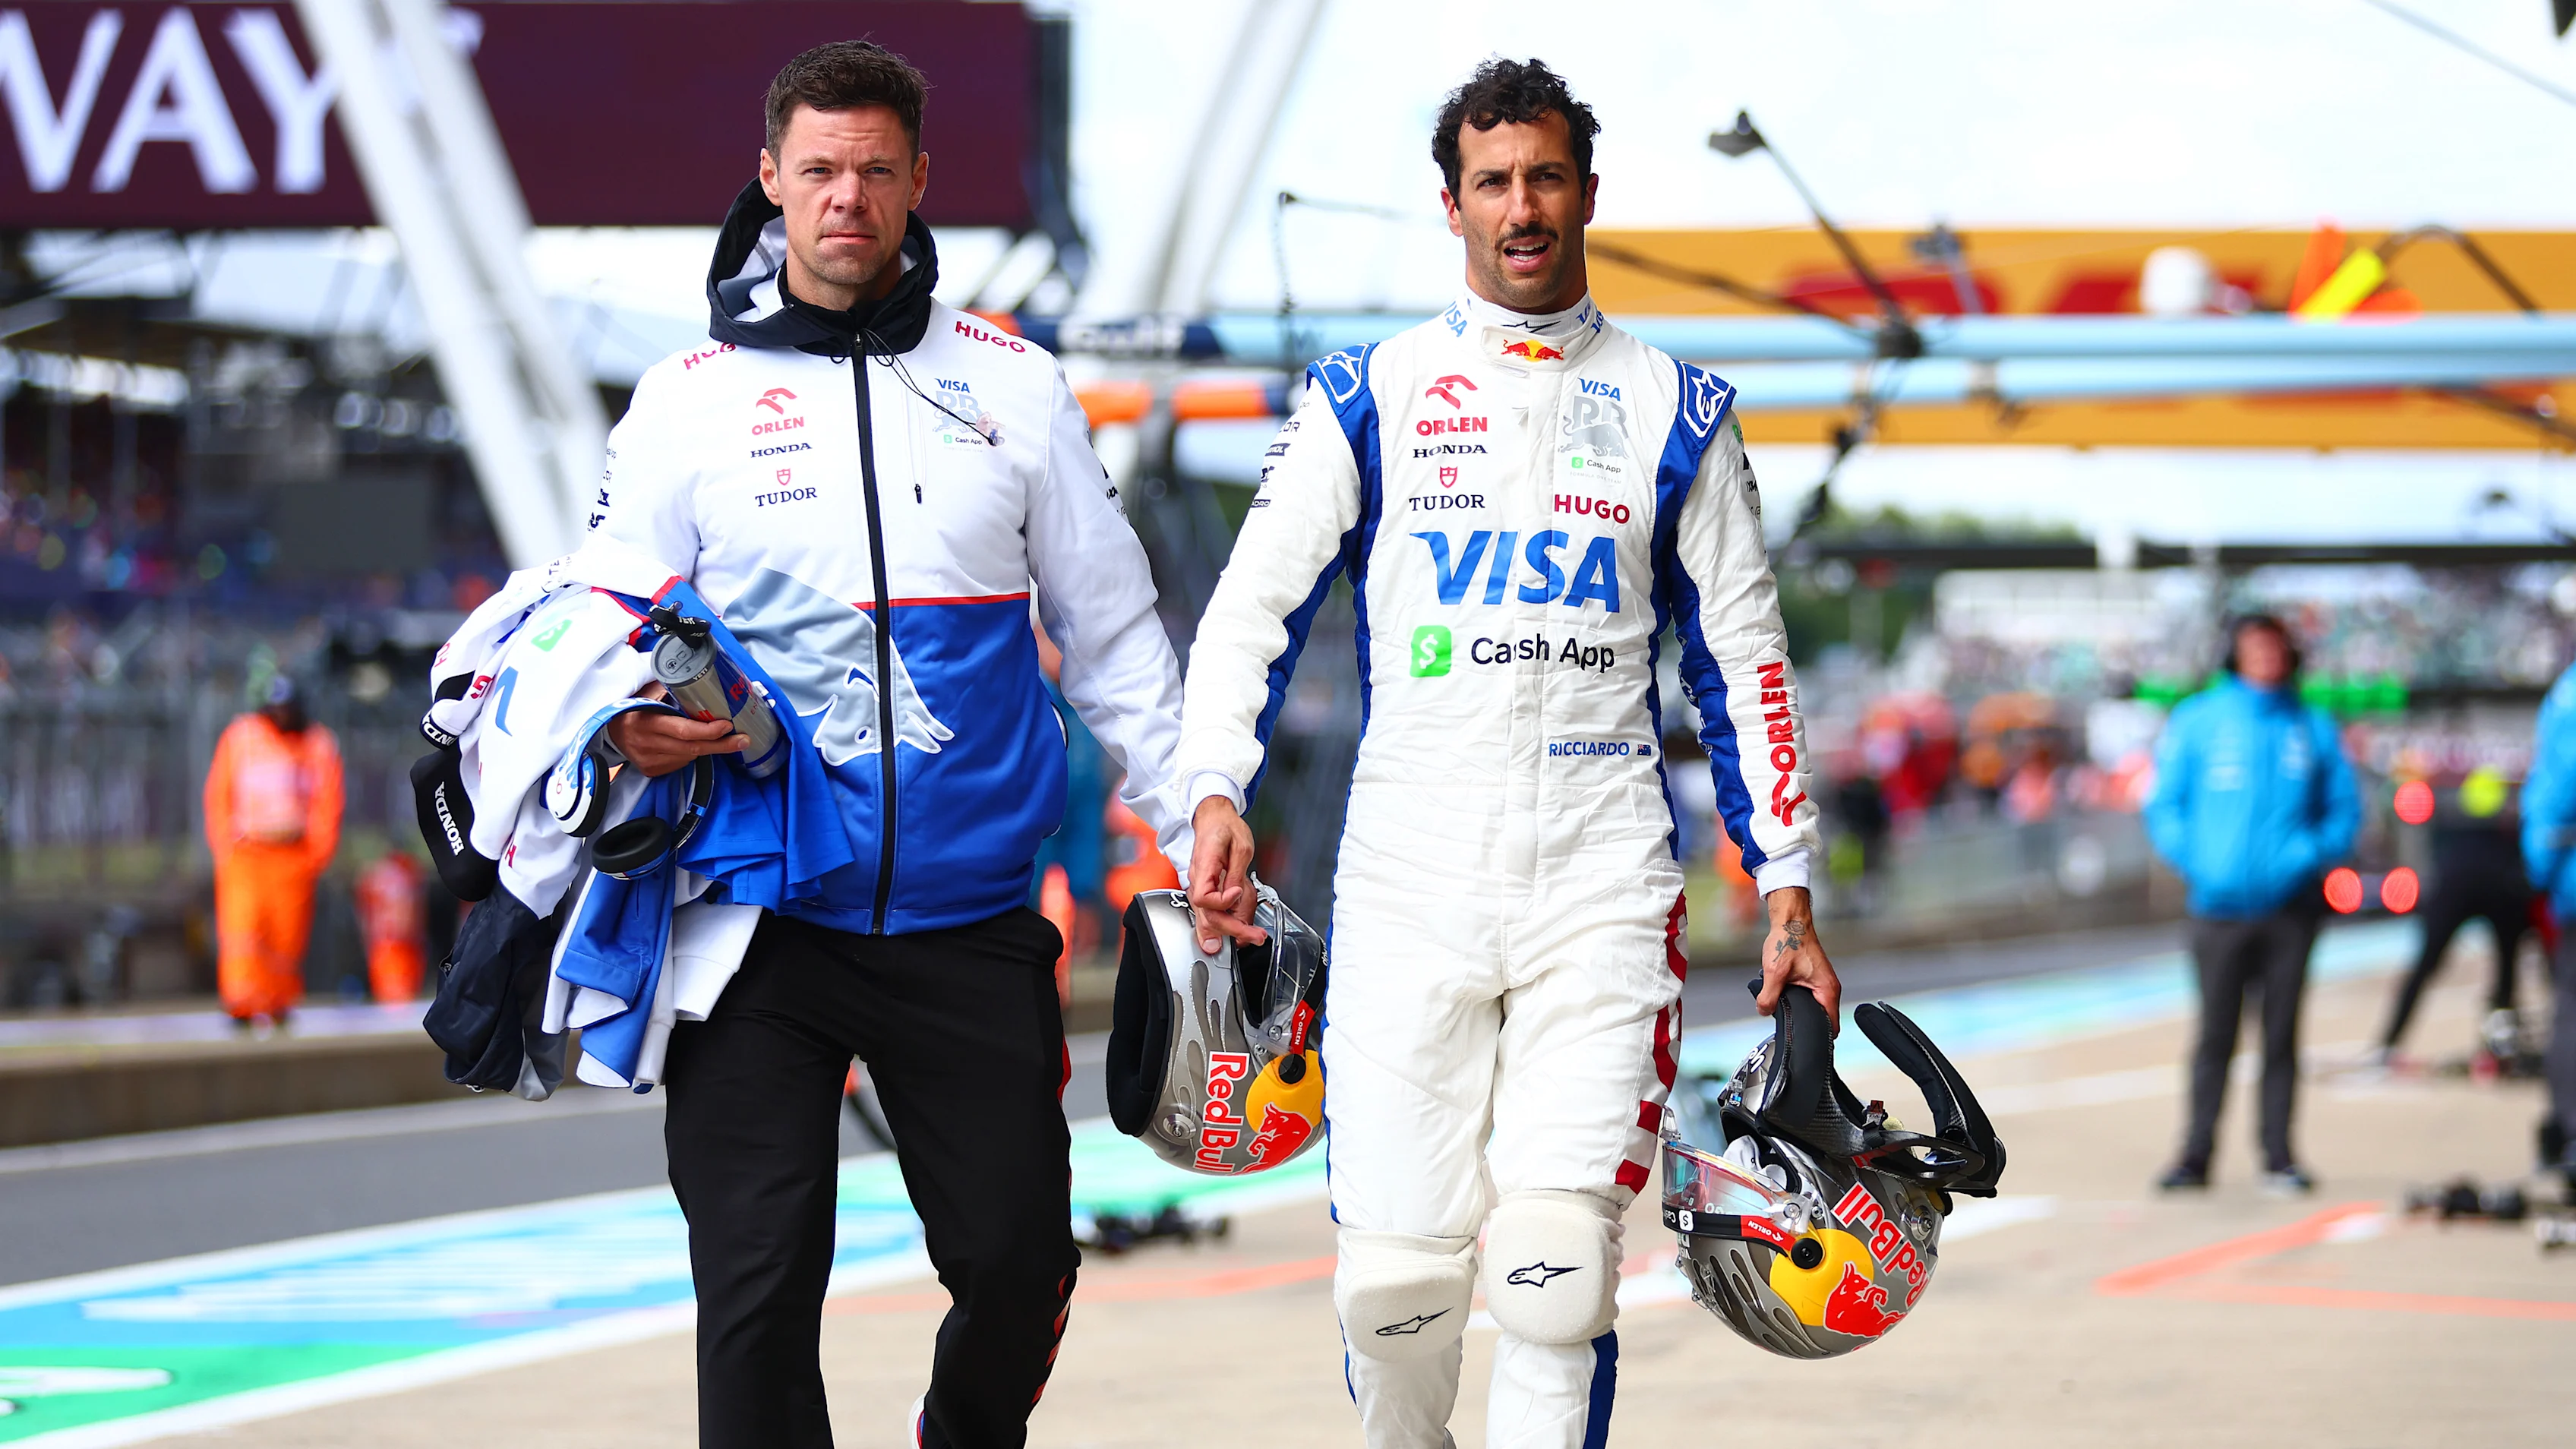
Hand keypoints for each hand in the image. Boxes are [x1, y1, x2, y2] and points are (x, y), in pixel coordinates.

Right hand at [607, 684, 744, 776]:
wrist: (610, 728)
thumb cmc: (635, 706)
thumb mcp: (647, 694)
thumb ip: (670, 690)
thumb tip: (703, 680)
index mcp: (646, 721)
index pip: (683, 730)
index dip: (707, 730)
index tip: (727, 725)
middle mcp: (647, 744)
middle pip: (692, 748)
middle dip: (721, 744)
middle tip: (742, 739)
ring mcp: (649, 760)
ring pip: (689, 757)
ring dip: (707, 747)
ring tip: (719, 738)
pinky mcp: (651, 771)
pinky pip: (680, 763)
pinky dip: (690, 754)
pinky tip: (690, 744)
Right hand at [1186, 795, 1265, 953]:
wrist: (1214, 819)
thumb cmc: (1225, 828)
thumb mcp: (1241, 847)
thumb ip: (1237, 874)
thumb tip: (1235, 896)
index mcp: (1204, 867)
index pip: (1203, 898)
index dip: (1223, 902)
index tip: (1239, 892)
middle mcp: (1197, 881)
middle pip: (1207, 916)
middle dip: (1232, 929)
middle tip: (1255, 935)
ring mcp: (1199, 887)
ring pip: (1208, 919)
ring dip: (1230, 930)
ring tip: (1252, 934)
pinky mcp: (1206, 890)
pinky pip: (1212, 912)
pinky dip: (1227, 923)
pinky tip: (1241, 927)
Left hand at [1755, 886, 1840, 1028]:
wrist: (1790, 922)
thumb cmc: (1789, 941)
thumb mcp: (1774, 973)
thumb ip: (1768, 997)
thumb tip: (1764, 1011)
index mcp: (1827, 990)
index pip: (1832, 1025)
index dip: (1818, 1035)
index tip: (1805, 1040)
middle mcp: (1828, 988)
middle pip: (1822, 1018)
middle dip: (1806, 1024)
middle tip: (1789, 1026)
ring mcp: (1821, 983)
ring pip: (1813, 1007)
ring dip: (1800, 1010)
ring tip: (1784, 1011)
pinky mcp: (1813, 979)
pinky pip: (1808, 997)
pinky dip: (1797, 999)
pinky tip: (1784, 998)